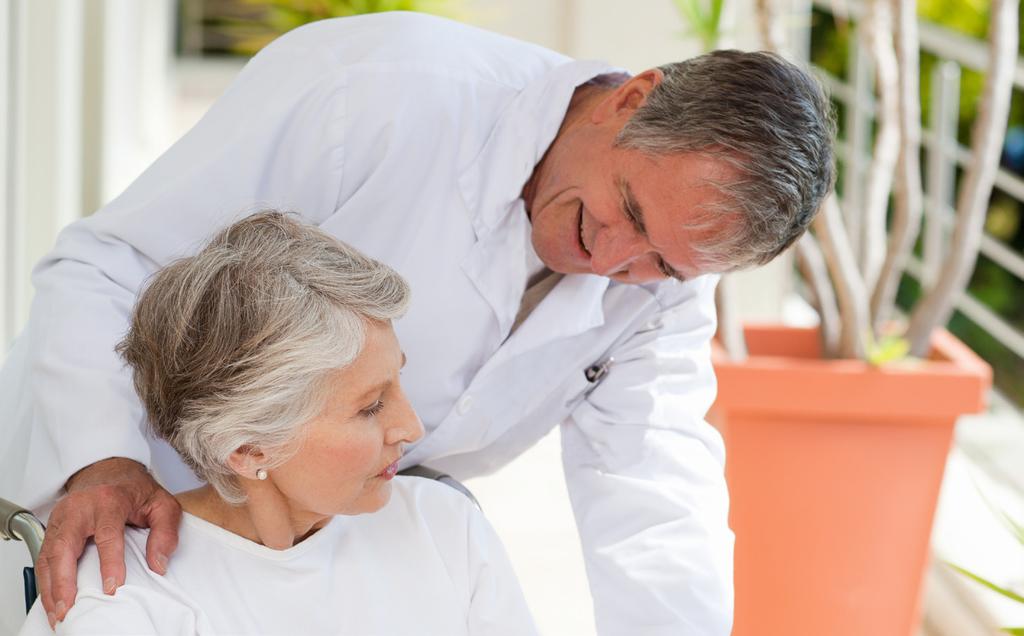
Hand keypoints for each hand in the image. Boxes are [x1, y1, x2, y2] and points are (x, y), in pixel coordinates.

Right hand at [35, 458, 180, 628]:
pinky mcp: (53, 526)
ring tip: (57, 611)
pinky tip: (52, 599)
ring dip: (50, 586)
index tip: (112, 587)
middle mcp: (80, 507)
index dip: (110, 563)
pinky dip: (45, 580)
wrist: (108, 470)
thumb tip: (159, 563)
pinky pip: (44, 556)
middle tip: (70, 606)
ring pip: (49, 554)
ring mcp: (62, 516)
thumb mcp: (162, 504)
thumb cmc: (135, 490)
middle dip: (65, 580)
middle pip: (66, 546)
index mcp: (110, 500)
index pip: (108, 534)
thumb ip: (166, 532)